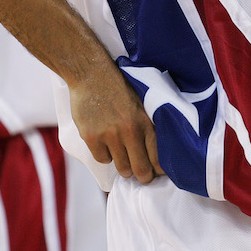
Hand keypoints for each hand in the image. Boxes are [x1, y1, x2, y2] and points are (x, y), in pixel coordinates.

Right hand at [69, 62, 162, 182]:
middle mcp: (131, 131)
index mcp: (147, 122)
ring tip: (124, 158)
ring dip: (124, 167)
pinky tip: (105, 142)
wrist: (91, 74)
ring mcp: (110, 135)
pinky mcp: (92, 137)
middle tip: (142, 176)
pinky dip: (105, 154)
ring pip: (122, 168)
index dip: (159, 170)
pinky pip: (103, 159)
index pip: (159, 159)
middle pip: (141, 170)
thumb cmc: (119, 87)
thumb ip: (149, 125)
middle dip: (143, 176)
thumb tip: (157, 153)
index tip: (157, 172)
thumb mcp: (142, 102)